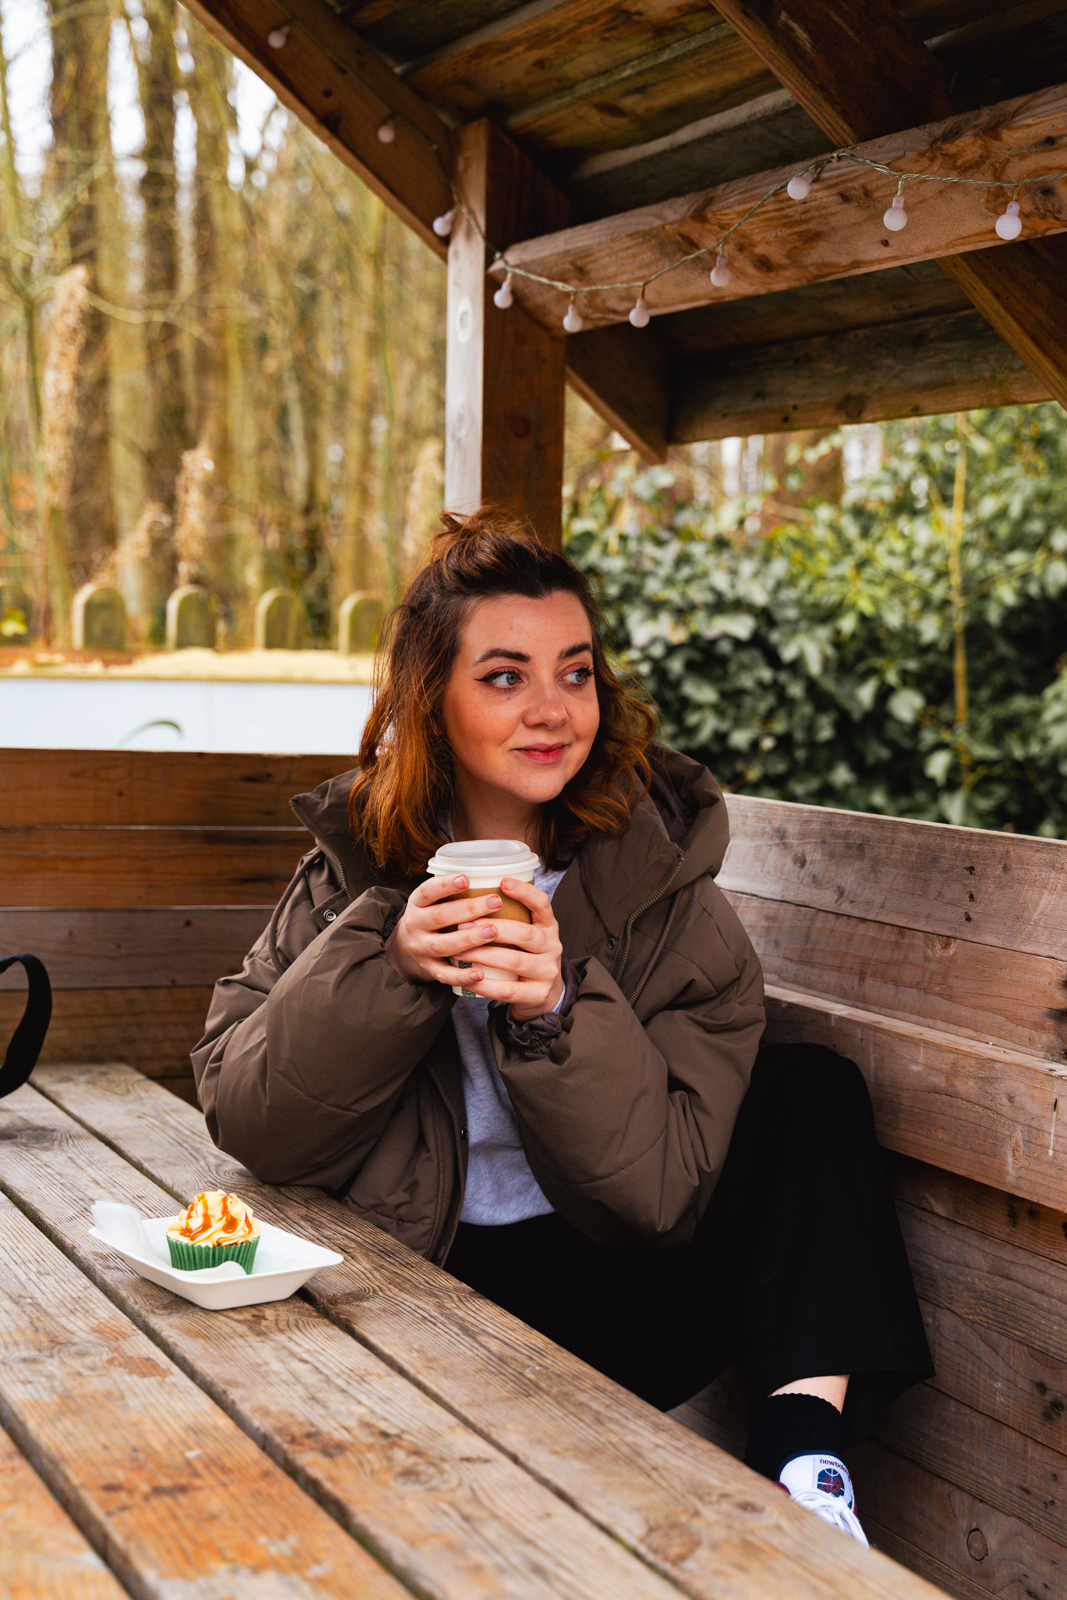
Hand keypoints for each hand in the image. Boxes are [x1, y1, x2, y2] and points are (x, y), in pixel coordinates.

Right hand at [385, 874, 506, 988]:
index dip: (445, 885)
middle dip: (468, 909)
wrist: (402, 951)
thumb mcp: (429, 901)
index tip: (466, 878)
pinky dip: (462, 976)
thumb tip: (491, 874)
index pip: (427, 892)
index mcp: (417, 904)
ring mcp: (421, 949)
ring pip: (443, 945)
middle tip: (495, 901)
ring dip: (469, 939)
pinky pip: (445, 975)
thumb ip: (450, 891)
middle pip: (439, 917)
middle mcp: (415, 925)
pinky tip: (481, 973)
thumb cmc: (428, 918)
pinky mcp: (429, 969)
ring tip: (493, 931)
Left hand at [453, 876, 563, 1020]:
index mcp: (549, 927)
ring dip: (483, 955)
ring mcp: (547, 972)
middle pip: (524, 933)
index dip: (524, 892)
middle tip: (462, 925)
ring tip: (459, 952)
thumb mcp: (529, 935)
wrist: (543, 995)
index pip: (542, 904)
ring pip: (514, 961)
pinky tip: (468, 978)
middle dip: (491, 928)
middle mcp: (553, 947)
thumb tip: (473, 894)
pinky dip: (485, 984)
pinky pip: (508, 989)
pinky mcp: (538, 994)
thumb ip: (512, 918)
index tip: (502, 882)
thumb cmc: (526, 956)